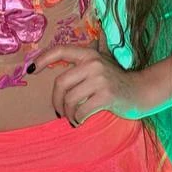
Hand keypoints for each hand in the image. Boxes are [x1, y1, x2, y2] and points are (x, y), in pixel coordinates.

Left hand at [28, 44, 148, 125]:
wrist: (141, 91)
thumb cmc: (117, 80)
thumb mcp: (102, 63)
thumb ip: (86, 59)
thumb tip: (66, 57)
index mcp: (89, 54)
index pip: (61, 51)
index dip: (42, 59)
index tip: (30, 70)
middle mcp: (93, 63)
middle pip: (60, 83)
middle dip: (56, 101)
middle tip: (59, 111)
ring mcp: (100, 79)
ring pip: (69, 99)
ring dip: (67, 113)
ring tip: (72, 118)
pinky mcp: (106, 96)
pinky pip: (81, 110)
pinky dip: (77, 119)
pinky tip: (80, 121)